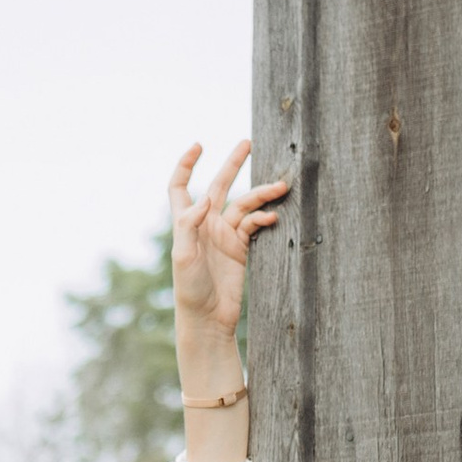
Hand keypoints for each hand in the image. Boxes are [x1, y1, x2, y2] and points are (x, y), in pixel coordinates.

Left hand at [170, 139, 290, 349]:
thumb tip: (203, 200)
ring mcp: (223, 235)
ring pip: (244, 205)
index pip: (181, 187)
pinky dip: (264, 219)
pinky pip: (254, 225)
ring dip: (261, 195)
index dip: (186, 165)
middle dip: (232, 164)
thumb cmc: (189, 290)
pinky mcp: (240, 248)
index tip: (199, 145)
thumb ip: (189, 226)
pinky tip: (274, 219)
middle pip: (219, 186)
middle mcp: (205, 225)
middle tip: (248, 143)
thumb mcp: (184, 258)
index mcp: (186, 223)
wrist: (208, 319)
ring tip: (281, 186)